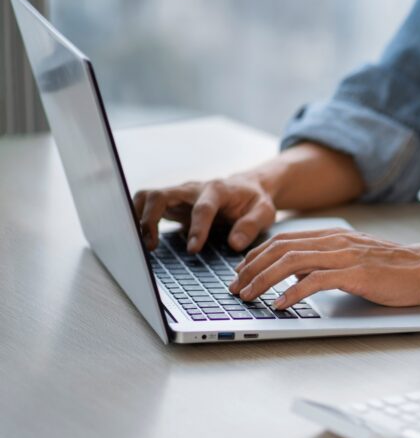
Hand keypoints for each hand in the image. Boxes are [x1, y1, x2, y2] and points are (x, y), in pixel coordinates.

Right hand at [133, 174, 275, 253]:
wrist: (248, 187)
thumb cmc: (255, 201)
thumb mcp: (264, 212)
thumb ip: (251, 226)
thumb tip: (234, 244)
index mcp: (217, 190)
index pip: (202, 208)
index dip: (197, 228)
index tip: (194, 249)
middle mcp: (193, 189)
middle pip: (162, 195)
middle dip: (151, 219)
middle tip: (150, 245)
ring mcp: (180, 194)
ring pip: (148, 196)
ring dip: (138, 217)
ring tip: (140, 243)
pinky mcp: (172, 203)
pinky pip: (147, 204)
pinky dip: (137, 217)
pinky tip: (138, 237)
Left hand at [229, 229, 419, 307]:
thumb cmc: (396, 269)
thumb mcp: (355, 260)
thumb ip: (327, 264)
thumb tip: (297, 278)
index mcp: (333, 237)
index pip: (284, 241)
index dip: (257, 256)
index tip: (241, 273)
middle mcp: (335, 242)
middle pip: (280, 249)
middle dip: (251, 269)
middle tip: (235, 288)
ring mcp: (345, 256)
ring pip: (292, 262)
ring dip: (264, 280)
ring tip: (249, 296)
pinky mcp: (356, 274)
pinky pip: (316, 281)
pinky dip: (293, 293)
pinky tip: (281, 305)